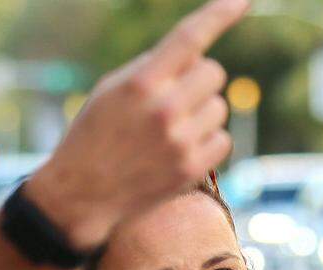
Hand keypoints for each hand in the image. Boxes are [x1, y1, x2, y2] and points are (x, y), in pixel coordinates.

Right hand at [24, 0, 248, 250]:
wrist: (80, 196)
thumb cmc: (93, 136)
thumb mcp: (111, 91)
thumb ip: (152, 68)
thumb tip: (197, 54)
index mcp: (141, 83)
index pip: (191, 37)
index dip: (220, 14)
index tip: (242, 2)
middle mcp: (164, 110)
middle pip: (213, 73)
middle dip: (198, 81)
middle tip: (175, 99)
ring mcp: (180, 142)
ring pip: (219, 107)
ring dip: (202, 113)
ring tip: (172, 130)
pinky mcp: (190, 169)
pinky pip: (222, 139)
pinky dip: (206, 142)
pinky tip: (181, 150)